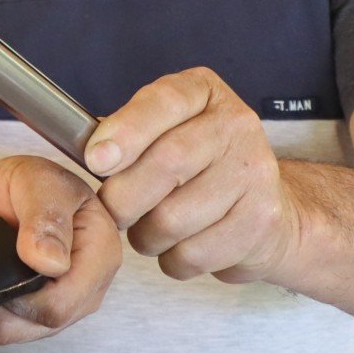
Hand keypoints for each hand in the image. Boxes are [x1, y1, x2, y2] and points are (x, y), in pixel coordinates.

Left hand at [0, 155, 120, 344]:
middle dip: (8, 305)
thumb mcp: (36, 181)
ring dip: (0, 312)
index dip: (22, 295)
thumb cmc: (29, 183)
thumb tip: (52, 263)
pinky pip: (18, 329)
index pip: (62, 303)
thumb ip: (46, 215)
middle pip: (46, 322)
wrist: (7, 191)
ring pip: (28, 331)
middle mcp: (93, 283)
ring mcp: (72, 300)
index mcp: (101, 250)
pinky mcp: (49, 310)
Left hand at [86, 66, 301, 284]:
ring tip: (148, 230)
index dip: (126, 131)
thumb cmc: (192, 167)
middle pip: (166, 163)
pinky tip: (177, 247)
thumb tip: (91, 153)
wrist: (263, 207)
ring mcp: (256, 172)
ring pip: (174, 218)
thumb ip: (125, 135)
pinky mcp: (262, 220)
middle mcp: (236, 124)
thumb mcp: (160, 133)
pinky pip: (194, 253)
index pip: (164, 101)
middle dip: (123, 198)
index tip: (95, 160)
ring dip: (145, 236)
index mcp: (203, 92)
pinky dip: (171, 260)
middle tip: (113, 211)